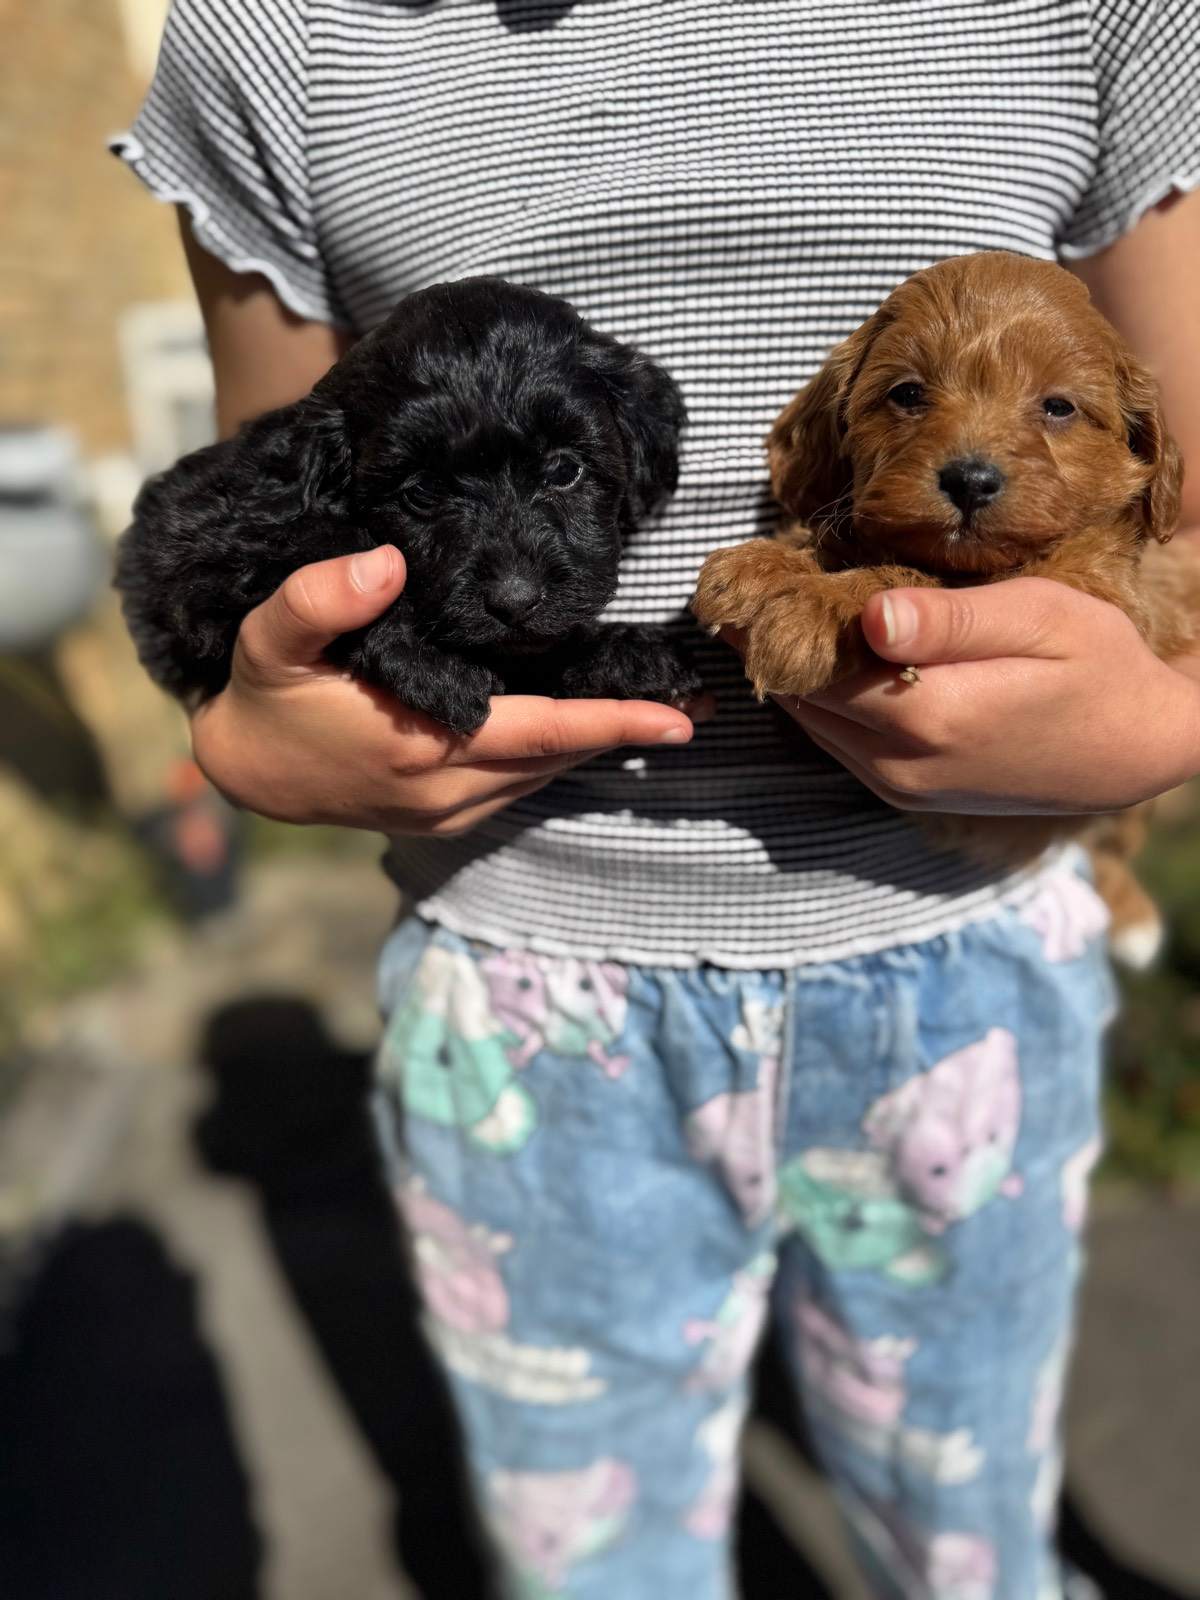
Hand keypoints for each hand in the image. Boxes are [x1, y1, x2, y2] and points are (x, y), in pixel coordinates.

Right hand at [192, 546, 705, 834]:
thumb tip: (386, 562)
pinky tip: (583, 725)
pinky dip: (558, 755)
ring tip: (655, 711)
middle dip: (627, 731)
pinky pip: (521, 785)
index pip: (541, 731)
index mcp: (421, 744)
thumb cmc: (265, 694)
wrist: (248, 772)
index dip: (612, 722)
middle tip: (696, 703)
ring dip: (596, 743)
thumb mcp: (268, 639)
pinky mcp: (446, 818)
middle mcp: (446, 789)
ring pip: (546, 774)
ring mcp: (448, 811)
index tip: (678, 718)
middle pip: (560, 756)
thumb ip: (320, 599)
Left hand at [758, 577, 1199, 814]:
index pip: (817, 665)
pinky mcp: (903, 794)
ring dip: (796, 671)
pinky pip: (838, 741)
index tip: (761, 570)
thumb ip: (952, 620)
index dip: (780, 618)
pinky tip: (831, 655)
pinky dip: (824, 699)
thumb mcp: (1039, 619)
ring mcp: (898, 787)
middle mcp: (901, 763)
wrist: (1130, 752)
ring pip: (813, 722)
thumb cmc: (1096, 665)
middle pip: (804, 696)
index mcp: (928, 716)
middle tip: (758, 584)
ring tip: (782, 612)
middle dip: (778, 642)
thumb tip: (870, 618)